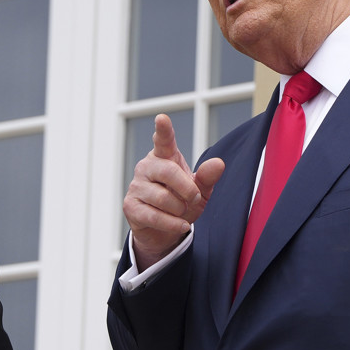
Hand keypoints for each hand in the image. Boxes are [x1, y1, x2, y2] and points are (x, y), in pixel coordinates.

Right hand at [122, 114, 224, 268]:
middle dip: (187, 189)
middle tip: (195, 198)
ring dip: (180, 209)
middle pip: (168, 171)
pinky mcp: (130, 206)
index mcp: (164, 157)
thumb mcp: (200, 191)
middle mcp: (147, 167)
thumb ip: (207, 177)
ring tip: (181, 212)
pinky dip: (172, 223)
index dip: (163, 129)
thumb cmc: (181, 203)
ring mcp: (136, 186)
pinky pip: (155, 215)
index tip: (162, 118)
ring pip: (163, 198)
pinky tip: (180, 224)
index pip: (163, 140)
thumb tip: (218, 163)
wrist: (164, 230)